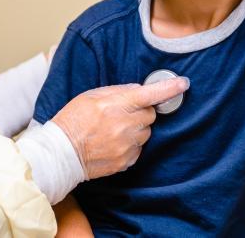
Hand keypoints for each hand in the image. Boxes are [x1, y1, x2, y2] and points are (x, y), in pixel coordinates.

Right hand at [52, 78, 188, 178]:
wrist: (61, 152)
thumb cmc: (73, 120)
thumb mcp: (91, 96)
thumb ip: (117, 91)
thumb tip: (138, 90)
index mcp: (116, 105)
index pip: (150, 94)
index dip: (169, 88)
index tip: (183, 83)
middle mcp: (125, 125)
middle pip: (150, 115)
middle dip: (141, 112)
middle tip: (122, 113)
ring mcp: (127, 145)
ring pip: (146, 133)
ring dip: (136, 129)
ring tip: (114, 130)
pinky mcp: (126, 161)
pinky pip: (138, 149)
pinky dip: (130, 145)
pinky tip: (112, 143)